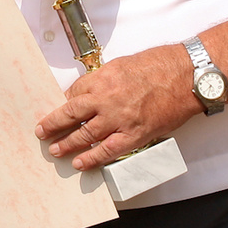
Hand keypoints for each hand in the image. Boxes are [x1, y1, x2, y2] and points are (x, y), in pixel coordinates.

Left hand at [34, 45, 198, 170]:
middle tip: (41, 132)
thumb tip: (92, 90)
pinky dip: (92, 159)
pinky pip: (108, 150)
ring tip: (55, 150)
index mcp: (102, 78)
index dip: (64, 104)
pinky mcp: (135, 134)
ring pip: (85, 134)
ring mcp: (119, 118)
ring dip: (67, 144)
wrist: (186, 76)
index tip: (58, 111)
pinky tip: (80, 163)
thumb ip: (105, 79)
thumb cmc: (159, 66)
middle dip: (53, 125)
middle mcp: (106, 99)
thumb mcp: (123, 65)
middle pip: (71, 114)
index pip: (74, 94)